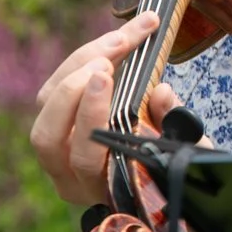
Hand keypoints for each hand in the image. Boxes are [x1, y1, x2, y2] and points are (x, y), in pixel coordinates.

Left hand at [29, 12, 184, 205]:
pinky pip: (54, 91)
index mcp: (102, 189)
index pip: (83, 158)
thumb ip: (174, 126)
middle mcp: (71, 176)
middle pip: (48, 135)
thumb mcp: (186, 151)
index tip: (106, 76)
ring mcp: (57, 152)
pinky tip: (113, 44)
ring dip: (77, 67)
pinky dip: (81, 62)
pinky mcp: (57, 124)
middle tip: (106, 59)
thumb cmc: (173, 164)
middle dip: (73, 89)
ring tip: (117, 42)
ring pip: (46, 107)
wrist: (161, 174)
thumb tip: (161, 93)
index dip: (90, 116)